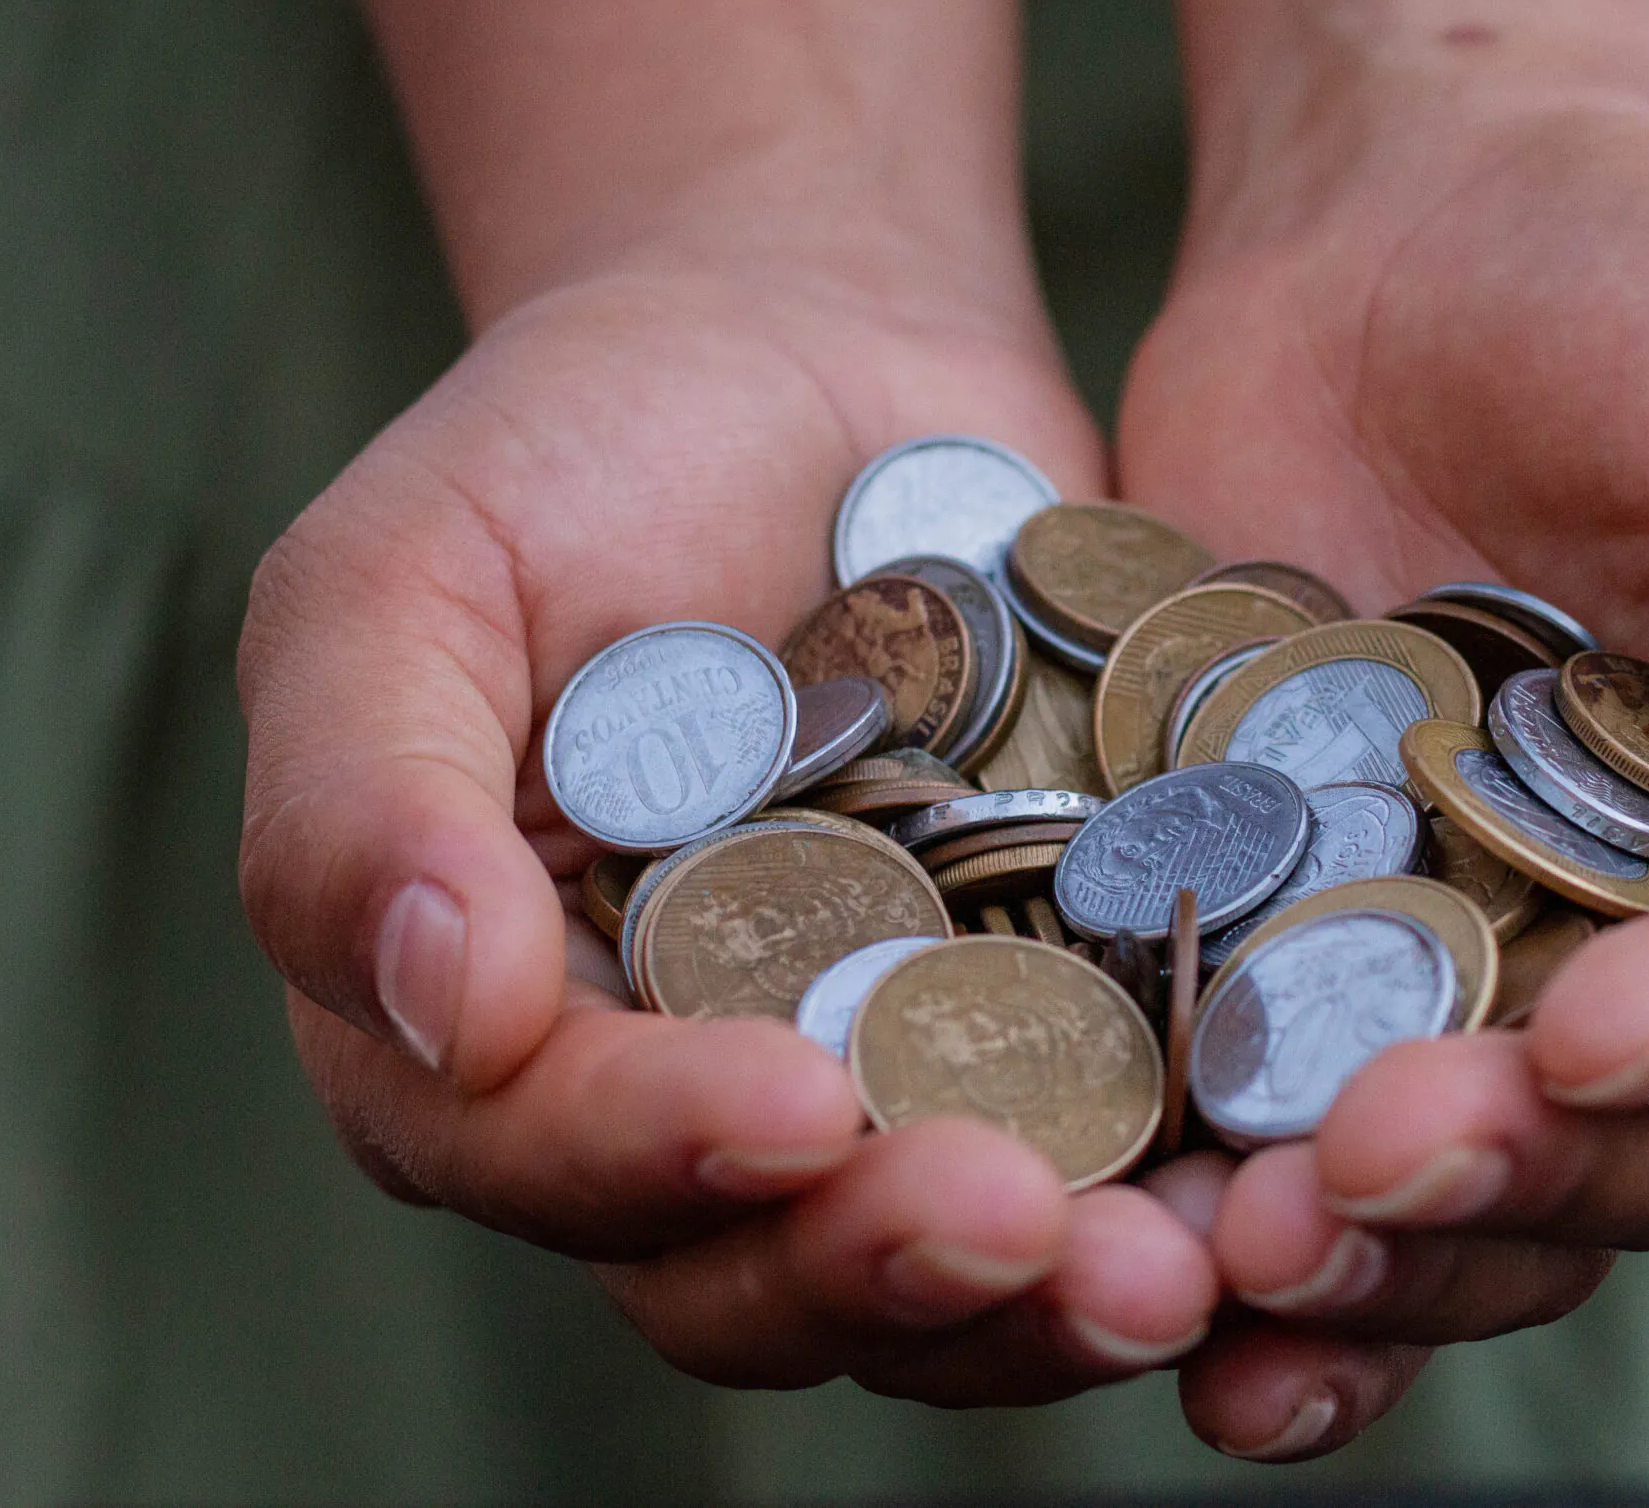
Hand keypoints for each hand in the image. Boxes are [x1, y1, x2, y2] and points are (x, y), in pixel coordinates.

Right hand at [238, 248, 1218, 1403]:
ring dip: (1058, 1295)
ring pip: (950, 1264)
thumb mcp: (398, 581)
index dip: (657, 1154)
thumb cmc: (562, 455)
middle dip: (882, 1267)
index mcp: (490, 1039)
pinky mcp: (1059, 1025)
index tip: (794, 1100)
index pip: (546, 1155)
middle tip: (1021, 1227)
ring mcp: (886, 1080)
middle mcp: (684, 1104)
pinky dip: (1195, 1183)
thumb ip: (367, 797)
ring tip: (1179, 1264)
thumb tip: (449, 1020)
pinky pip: (1126, 1148)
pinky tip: (1281, 1173)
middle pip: (755, 1272)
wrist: (802, 352)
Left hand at [1116, 95, 1648, 1456]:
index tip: (1598, 1039)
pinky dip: (1224, 1219)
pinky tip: (1153, 1279)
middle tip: (1364, 1164)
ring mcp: (1460, 961)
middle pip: (1631, 1147)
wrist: (1385, 226)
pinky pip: (1270, 1124)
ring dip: (1363, 1257)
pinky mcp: (1280, 944)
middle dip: (1513, 1176)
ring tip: (1236, 1254)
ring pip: (1454, 1186)